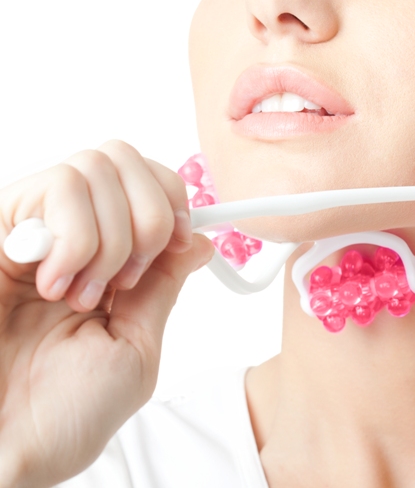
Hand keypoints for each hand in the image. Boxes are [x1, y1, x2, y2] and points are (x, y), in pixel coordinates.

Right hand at [0, 140, 213, 486]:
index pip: (149, 182)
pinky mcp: (0, 228)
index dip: (172, 199)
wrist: (4, 450)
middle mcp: (72, 233)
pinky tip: (50, 283)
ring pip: (94, 167)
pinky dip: (75, 237)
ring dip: (107, 237)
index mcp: (109, 259)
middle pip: (124, 158)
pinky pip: (54, 185)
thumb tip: (200, 239)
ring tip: (79, 294)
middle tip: (124, 279)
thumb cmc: (63, 415)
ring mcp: (34, 227)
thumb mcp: (134, 347)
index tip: (179, 241)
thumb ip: (162, 287)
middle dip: (146, 216)